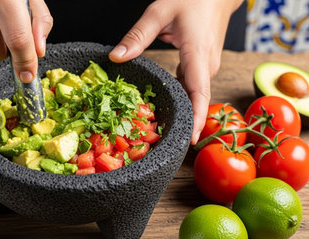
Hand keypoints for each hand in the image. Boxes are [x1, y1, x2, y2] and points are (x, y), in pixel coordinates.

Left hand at [109, 0, 243, 144]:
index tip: (190, 141)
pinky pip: (191, 86)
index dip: (196, 119)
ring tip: (156, 127)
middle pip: (195, 101)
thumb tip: (116, 58)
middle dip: (181, 121)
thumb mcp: (159, 12)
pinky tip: (162, 103)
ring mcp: (206, 66)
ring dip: (179, 110)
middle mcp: (206, 66)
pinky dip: (179, 97)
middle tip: (155, 139)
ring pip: (193, 95)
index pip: (200, 94)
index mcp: (198, 55)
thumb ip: (137, 37)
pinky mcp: (202, 65)